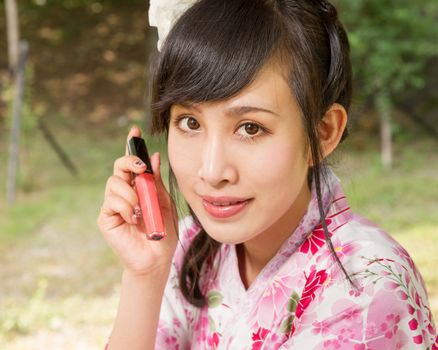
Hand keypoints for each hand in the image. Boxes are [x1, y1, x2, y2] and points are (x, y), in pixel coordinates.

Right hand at [97, 126, 177, 276]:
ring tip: (142, 209)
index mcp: (139, 188)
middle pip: (119, 167)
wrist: (157, 258)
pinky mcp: (106, 217)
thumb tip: (154, 156)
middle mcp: (124, 193)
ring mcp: (113, 205)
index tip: (135, 130)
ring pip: (114, 183)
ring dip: (131, 193)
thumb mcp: (164, 203)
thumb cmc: (163, 232)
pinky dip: (126, 207)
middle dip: (129, 163)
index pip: (132, 164)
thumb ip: (157, 182)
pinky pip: (112, 202)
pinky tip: (134, 219)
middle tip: (141, 169)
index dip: (132, 146)